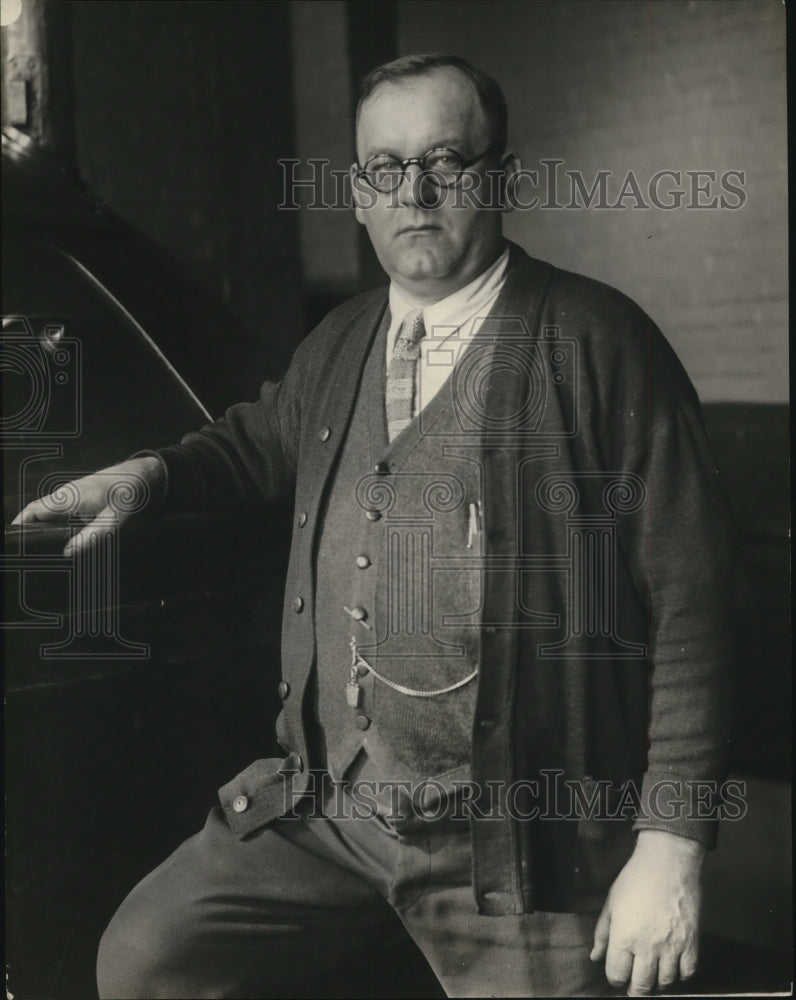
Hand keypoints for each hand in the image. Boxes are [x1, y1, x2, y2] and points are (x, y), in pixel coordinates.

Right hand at [12, 457, 164, 555]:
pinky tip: (67, 548)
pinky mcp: (81, 503)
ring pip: (50, 519)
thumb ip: (94, 535)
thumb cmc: (131, 491)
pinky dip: (60, 531)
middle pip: (38, 518)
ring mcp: (73, 499)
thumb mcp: (116, 516)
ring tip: (46, 560)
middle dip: (32, 537)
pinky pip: (63, 518)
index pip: (32, 512)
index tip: (15, 547)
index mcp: (69, 497)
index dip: (19, 528)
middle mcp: (66, 497)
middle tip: (31, 562)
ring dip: (47, 536)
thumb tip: (68, 552)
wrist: (145, 475)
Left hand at [590, 829, 703, 995]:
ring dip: (656, 982)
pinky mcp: (691, 942)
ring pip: (665, 982)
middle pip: (641, 986)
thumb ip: (602, 933)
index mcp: (624, 937)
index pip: (617, 975)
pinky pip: (688, 972)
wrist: (668, 862)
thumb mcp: (611, 902)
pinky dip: (680, 975)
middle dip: (635, 988)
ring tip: (652, 973)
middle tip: (634, 984)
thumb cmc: (636, 878)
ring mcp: (672, 946)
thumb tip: (595, 956)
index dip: (615, 978)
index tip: (617, 974)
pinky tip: (673, 966)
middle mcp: (647, 947)